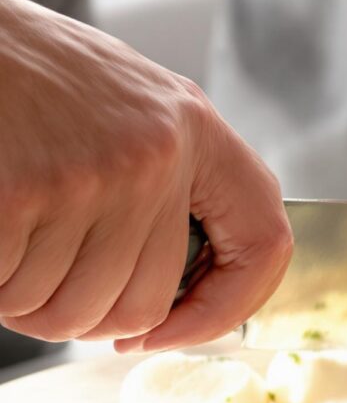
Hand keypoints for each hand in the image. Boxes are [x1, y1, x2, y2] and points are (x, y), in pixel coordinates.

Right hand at [0, 0, 291, 349]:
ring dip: (31, 302)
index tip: (178, 328)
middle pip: (141, 304)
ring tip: (15, 247)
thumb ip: (171, 182)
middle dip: (92, 318)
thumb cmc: (34, 74)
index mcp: (195, 130)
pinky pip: (14, 291)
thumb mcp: (132, 107)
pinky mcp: (24, 194)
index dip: (228, 308)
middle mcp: (157, 157)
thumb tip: (183, 294)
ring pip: (71, 311)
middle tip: (54, 283)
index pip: (265, 244)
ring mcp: (92, 178)